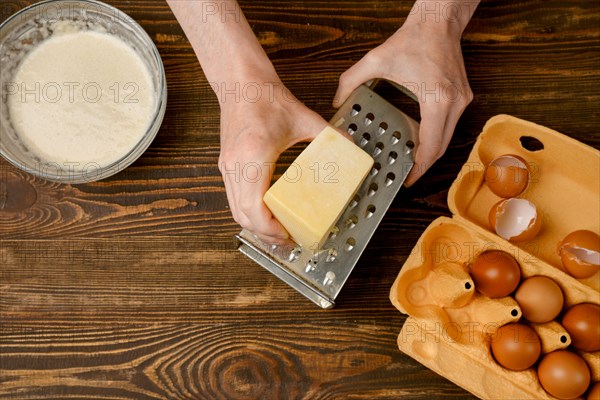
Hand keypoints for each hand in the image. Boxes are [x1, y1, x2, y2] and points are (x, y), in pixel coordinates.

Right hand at [218, 78, 328, 243]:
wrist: (240, 81)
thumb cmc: (265, 97)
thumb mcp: (303, 118)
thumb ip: (329, 136)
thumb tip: (351, 148)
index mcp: (253, 157)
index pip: (254, 208)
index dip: (270, 229)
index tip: (287, 236)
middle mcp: (235, 166)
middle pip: (243, 216)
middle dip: (265, 234)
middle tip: (288, 240)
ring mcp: (227, 166)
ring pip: (235, 210)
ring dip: (255, 226)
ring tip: (278, 231)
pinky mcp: (226, 165)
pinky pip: (234, 198)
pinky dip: (249, 212)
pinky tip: (266, 213)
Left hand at [333, 15, 473, 185]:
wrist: (439, 22)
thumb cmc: (413, 39)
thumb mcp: (375, 60)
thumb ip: (351, 81)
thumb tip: (337, 101)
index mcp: (436, 99)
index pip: (431, 144)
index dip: (419, 166)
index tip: (408, 178)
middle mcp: (454, 103)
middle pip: (441, 147)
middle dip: (424, 165)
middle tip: (408, 177)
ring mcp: (462, 100)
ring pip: (447, 137)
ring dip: (431, 151)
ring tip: (411, 162)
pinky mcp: (463, 96)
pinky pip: (450, 124)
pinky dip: (436, 136)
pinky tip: (421, 140)